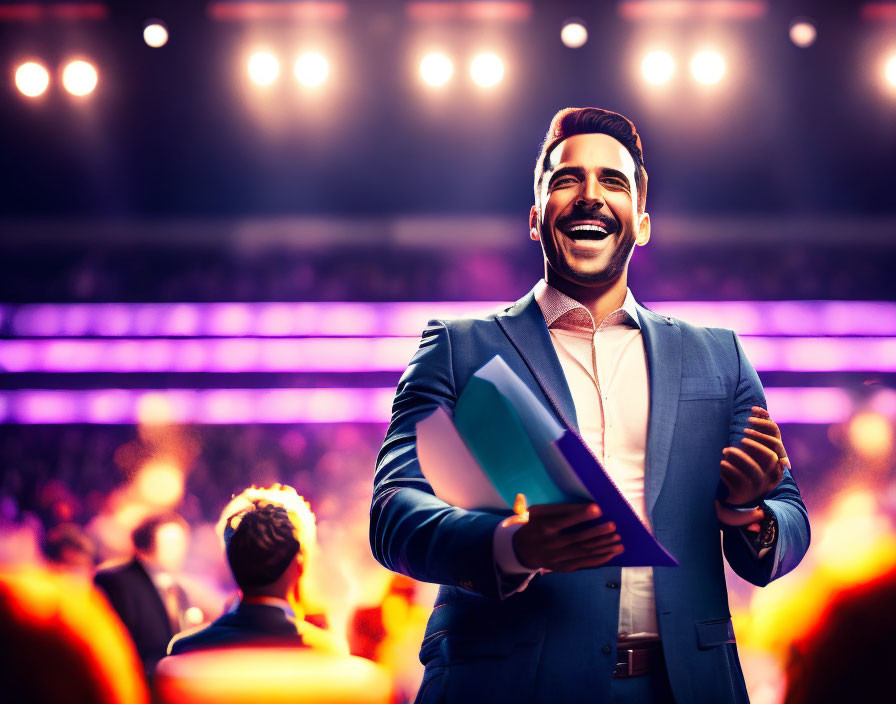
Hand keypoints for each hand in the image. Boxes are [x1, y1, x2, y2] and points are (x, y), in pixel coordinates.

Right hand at [511, 502, 623, 572]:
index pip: (564, 521)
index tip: (598, 508)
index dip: (581, 515)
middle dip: (598, 532)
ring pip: (584, 553)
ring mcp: (558, 558)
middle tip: (613, 526)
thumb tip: (582, 505)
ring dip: (604, 547)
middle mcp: (551, 545)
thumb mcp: (537, 515)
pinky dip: (600, 558)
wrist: (522, 551)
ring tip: (619, 541)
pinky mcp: (565, 567)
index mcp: (544, 528)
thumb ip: (556, 510)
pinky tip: (612, 552)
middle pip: (578, 539)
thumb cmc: (534, 526)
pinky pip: (585, 563)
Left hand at [717, 406, 786, 522]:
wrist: (735, 498)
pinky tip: (721, 463)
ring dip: (740, 458)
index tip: (749, 418)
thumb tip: (759, 410)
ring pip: (754, 471)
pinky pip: (738, 482)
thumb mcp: (751, 452)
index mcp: (773, 463)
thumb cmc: (743, 468)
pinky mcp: (742, 495)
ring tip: (725, 450)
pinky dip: (729, 471)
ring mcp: (757, 486)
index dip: (765, 430)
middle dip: (756, 444)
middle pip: (770, 457)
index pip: (776, 442)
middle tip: (741, 435)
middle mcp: (769, 476)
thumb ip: (756, 435)